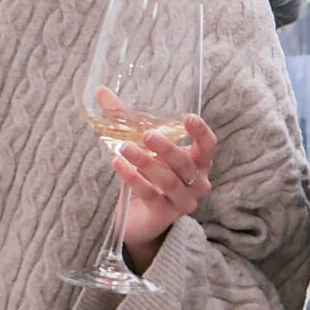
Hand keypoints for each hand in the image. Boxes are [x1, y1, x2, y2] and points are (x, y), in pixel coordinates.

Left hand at [117, 112, 217, 269]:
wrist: (141, 218)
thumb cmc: (148, 174)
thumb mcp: (141, 146)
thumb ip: (125, 119)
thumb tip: (101, 91)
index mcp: (199, 162)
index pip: (208, 145)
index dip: (201, 132)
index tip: (188, 118)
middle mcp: (197, 182)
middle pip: (186, 164)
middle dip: (167, 148)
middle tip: (147, 135)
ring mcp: (183, 201)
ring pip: (169, 181)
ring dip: (147, 163)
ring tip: (124, 148)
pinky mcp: (165, 215)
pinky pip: (150, 195)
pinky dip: (133, 179)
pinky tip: (119, 164)